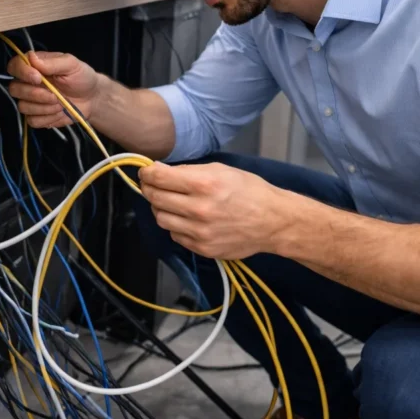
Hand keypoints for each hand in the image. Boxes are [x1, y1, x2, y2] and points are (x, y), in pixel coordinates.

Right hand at [7, 51, 101, 128]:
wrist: (91, 98)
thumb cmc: (81, 77)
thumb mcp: (71, 65)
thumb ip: (52, 62)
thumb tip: (32, 58)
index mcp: (34, 66)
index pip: (14, 66)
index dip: (22, 72)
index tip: (38, 78)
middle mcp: (28, 83)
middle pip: (14, 89)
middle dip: (35, 94)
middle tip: (55, 95)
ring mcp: (30, 101)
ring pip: (22, 106)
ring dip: (44, 107)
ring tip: (60, 103)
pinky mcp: (36, 116)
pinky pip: (32, 120)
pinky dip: (47, 118)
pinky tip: (58, 112)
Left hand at [138, 161, 291, 259]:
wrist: (273, 222)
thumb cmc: (249, 191)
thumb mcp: (221, 170)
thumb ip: (188, 171)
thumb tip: (159, 171)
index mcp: (204, 184)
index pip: (159, 178)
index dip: (147, 174)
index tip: (145, 173)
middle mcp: (199, 209)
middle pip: (155, 199)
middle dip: (149, 190)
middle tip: (152, 186)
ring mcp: (199, 232)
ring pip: (161, 219)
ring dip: (161, 208)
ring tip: (170, 202)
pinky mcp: (202, 249)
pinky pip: (175, 235)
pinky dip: (176, 226)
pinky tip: (186, 219)